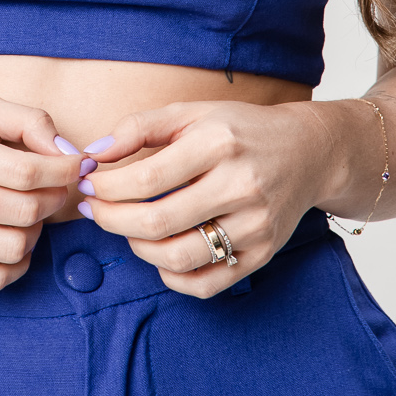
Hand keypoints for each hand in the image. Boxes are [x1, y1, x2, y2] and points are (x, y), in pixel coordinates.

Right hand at [0, 95, 80, 290]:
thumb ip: (28, 121)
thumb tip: (69, 155)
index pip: (24, 172)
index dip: (63, 171)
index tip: (77, 165)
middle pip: (22, 211)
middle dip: (53, 198)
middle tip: (54, 185)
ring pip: (13, 248)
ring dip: (36, 229)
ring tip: (29, 208)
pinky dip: (16, 261)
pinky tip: (12, 234)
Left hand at [76, 99, 333, 296]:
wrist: (308, 152)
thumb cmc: (241, 130)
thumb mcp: (193, 113)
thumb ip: (141, 128)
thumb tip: (94, 153)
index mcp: (219, 143)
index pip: (147, 177)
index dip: (106, 187)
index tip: (87, 186)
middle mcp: (241, 185)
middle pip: (157, 221)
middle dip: (111, 219)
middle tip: (93, 211)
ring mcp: (255, 224)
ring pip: (178, 257)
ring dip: (137, 248)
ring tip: (126, 228)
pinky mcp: (262, 253)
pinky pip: (206, 282)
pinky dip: (172, 275)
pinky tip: (159, 252)